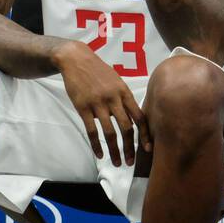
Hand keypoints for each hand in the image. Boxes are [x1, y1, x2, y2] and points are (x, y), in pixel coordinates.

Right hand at [55, 40, 149, 166]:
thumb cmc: (97, 71)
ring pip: (110, 132)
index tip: (148, 149)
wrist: (75, 59)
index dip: (145, 134)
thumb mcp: (116, 81)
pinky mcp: (83, 107)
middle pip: (126, 128)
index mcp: (124, 92)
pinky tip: (100, 154)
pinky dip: (96, 145)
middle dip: (130, 148)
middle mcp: (114, 99)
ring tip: (116, 163)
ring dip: (115, 150)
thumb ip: (123, 98)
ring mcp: (98, 103)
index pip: (139, 117)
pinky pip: (92, 130)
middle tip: (131, 162)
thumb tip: (131, 117)